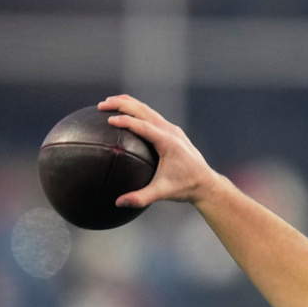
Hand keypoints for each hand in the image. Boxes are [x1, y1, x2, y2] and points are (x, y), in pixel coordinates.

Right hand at [98, 95, 220, 207]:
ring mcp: (172, 130)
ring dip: (128, 104)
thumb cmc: (185, 188)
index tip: (108, 119)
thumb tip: (118, 203)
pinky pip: (152, 116)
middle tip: (101, 106)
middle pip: (144, 111)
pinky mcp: (172, 132)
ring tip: (107, 103)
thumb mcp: (162, 193)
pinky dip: (136, 111)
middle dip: (122, 104)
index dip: (126, 121)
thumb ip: (141, 198)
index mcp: (169, 143)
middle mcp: (171, 132)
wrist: (206, 184)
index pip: (144, 126)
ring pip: (147, 110)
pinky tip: (123, 115)